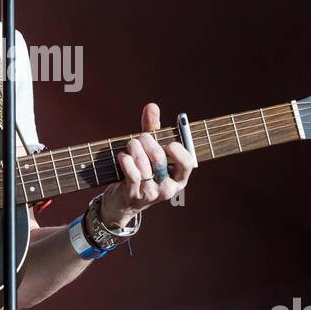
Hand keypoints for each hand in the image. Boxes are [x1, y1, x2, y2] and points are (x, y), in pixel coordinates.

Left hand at [101, 102, 195, 227]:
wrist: (122, 202)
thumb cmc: (141, 172)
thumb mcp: (150, 151)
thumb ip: (152, 129)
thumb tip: (152, 106)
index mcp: (179, 178)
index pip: (188, 162)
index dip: (176, 148)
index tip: (166, 142)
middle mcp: (168, 188)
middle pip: (160, 157)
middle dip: (147, 141)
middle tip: (140, 137)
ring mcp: (151, 193)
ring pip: (143, 164)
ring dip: (133, 148)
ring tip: (130, 146)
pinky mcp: (134, 195)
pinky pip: (132, 174)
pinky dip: (126, 161)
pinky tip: (122, 156)